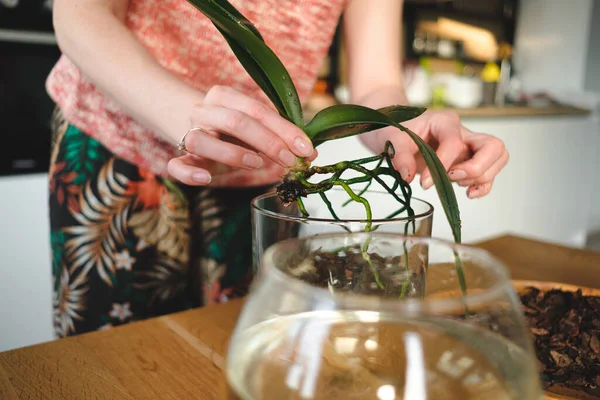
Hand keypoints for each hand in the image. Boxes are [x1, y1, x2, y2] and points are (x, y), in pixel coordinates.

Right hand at [167, 85, 315, 184]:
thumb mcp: (252, 123)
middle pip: (236, 122)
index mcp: (225, 96)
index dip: (284, 130)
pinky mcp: (178, 157)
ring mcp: (189, 133)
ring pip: (202, 140)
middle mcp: (204, 111)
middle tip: (289, 160)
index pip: (258, 110)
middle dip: (268, 142)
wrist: (185, 120)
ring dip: (233, 153)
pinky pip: (176, 165)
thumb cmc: (229, 127)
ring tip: (257, 163)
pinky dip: (189, 173)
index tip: (306, 149)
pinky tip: (206, 178)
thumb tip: (308, 154)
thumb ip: (277, 134)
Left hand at [376, 110, 508, 197]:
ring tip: (455, 182)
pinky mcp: (468, 162)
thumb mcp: (390, 139)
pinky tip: (467, 193)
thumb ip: (399, 155)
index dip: (443, 164)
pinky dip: (483, 186)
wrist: (395, 129)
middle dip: (476, 168)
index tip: (425, 182)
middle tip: (452, 177)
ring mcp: (469, 147)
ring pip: (497, 158)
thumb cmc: (395, 129)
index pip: (455, 142)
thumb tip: (408, 175)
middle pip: (493, 146)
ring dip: (480, 177)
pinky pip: (489, 173)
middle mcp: (463, 132)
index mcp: (444, 121)